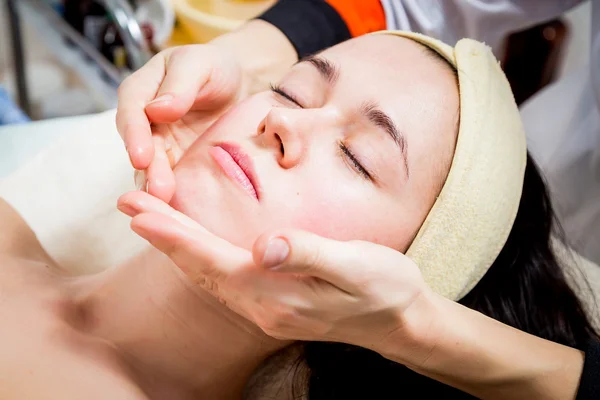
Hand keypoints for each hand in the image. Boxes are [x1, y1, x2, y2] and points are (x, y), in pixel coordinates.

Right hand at [116, 44, 244, 201]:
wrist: (240, 86)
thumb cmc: (216, 68)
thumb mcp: (201, 64)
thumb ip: (181, 83)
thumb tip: (158, 110)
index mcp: (141, 92)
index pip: (132, 112)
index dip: (135, 135)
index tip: (141, 156)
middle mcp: (145, 123)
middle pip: (141, 148)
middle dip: (149, 171)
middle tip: (159, 191)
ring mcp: (161, 147)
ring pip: (153, 170)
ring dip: (159, 188)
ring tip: (169, 206)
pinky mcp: (180, 165)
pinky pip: (174, 181)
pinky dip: (177, 196)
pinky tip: (184, 211)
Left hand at [117, 191, 436, 361]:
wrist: (400, 322)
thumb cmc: (384, 288)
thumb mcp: (356, 265)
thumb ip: (308, 254)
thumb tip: (263, 245)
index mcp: (276, 293)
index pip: (210, 259)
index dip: (173, 234)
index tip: (138, 210)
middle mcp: (261, 307)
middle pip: (199, 267)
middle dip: (162, 234)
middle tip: (129, 203)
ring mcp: (265, 310)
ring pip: (207, 275)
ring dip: (176, 247)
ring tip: (150, 220)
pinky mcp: (273, 306)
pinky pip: (222, 281)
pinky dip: (199, 259)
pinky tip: (193, 248)